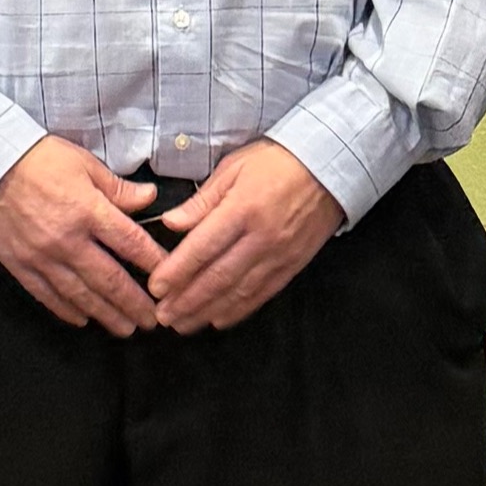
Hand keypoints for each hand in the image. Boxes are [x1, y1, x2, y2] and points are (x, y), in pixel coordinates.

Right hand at [0, 136, 167, 334]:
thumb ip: (117, 188)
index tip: (170, 278)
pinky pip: (48, 295)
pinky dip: (68, 311)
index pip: (131, 243)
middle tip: (153, 320)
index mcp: (88, 210)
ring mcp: (43, 257)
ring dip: (107, 315)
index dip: (154, 264)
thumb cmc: (37, 159)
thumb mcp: (84, 163)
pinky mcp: (21, 265)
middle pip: (110, 280)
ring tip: (125, 329)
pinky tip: (83, 319)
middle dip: (134, 304)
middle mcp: (68, 239)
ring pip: (82, 295)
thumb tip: (149, 199)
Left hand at [147, 140, 341, 331]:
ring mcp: (279, 255)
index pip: (202, 248)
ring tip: (183, 324)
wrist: (330, 167)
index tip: (155, 287)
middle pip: (217, 277)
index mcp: (242, 209)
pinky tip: (217, 319)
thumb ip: (202, 200)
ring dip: (207, 311)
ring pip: (237, 293)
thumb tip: (171, 223)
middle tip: (163, 316)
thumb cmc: (277, 161)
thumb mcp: (234, 167)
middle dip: (186, 300)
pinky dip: (238, 311)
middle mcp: (261, 238)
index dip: (177, 271)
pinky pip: (261, 295)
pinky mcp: (293, 266)